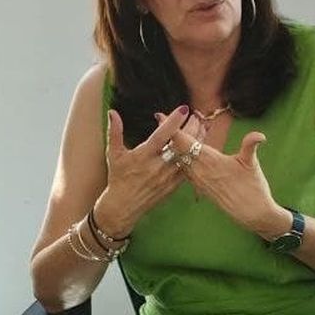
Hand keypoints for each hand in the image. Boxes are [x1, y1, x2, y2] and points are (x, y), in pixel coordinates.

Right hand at [93, 106, 196, 236]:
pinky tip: (199, 145)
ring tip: (202, 125)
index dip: (173, 121)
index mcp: (144, 155)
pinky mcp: (173, 185)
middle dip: (191, 127)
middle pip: (180, 144)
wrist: (123, 206)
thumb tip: (112, 112)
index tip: (183, 109)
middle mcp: (158, 166)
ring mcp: (168, 177)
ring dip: (196, 140)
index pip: (162, 135)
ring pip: (188, 156)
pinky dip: (194, 156)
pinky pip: (188, 168)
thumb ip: (115, 132)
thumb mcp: (113, 154)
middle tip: (196, 115)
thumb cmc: (118, 177)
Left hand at [168, 127, 288, 236]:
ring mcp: (198, 180)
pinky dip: (181, 159)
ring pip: (179, 159)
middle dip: (170, 134)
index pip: (184, 142)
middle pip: (177, 149)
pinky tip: (181, 154)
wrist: (252, 214)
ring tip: (169, 133)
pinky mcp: (200, 187)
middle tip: (160, 118)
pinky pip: (184, 170)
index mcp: (209, 160)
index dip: (173, 129)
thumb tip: (260, 135)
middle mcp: (199, 170)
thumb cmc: (253, 188)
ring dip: (175, 147)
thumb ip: (250, 145)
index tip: (161, 116)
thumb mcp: (252, 164)